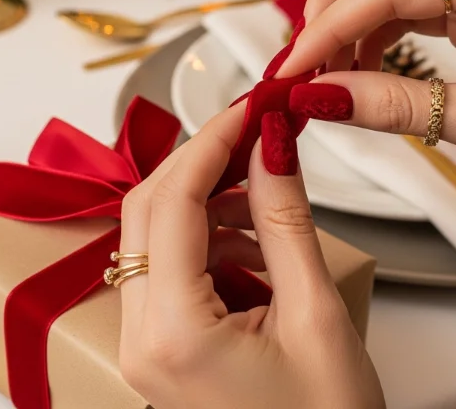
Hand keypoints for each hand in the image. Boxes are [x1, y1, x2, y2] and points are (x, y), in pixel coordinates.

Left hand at [118, 105, 383, 408]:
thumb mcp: (316, 314)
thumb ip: (286, 218)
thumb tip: (272, 142)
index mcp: (173, 333)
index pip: (171, 201)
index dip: (210, 142)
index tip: (250, 106)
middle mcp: (140, 338)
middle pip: (148, 211)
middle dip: (201, 163)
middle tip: (255, 132)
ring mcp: (145, 346)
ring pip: (156, 237)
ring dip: (207, 202)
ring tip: (266, 190)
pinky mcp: (162, 348)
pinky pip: (172, 269)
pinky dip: (210, 238)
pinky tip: (257, 239)